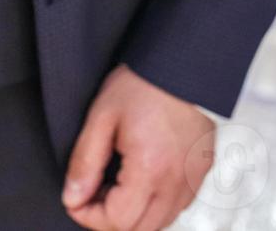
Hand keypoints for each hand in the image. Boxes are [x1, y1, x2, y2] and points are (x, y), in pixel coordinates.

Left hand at [63, 65, 215, 230]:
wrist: (183, 61)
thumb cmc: (145, 82)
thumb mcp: (102, 117)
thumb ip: (85, 162)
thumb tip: (73, 196)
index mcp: (151, 169)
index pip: (117, 222)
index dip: (89, 216)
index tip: (76, 198)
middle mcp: (177, 182)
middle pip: (139, 230)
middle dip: (109, 219)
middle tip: (93, 191)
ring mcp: (193, 179)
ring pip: (160, 223)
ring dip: (134, 215)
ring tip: (116, 183)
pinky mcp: (201, 171)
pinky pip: (177, 206)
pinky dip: (155, 204)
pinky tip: (141, 179)